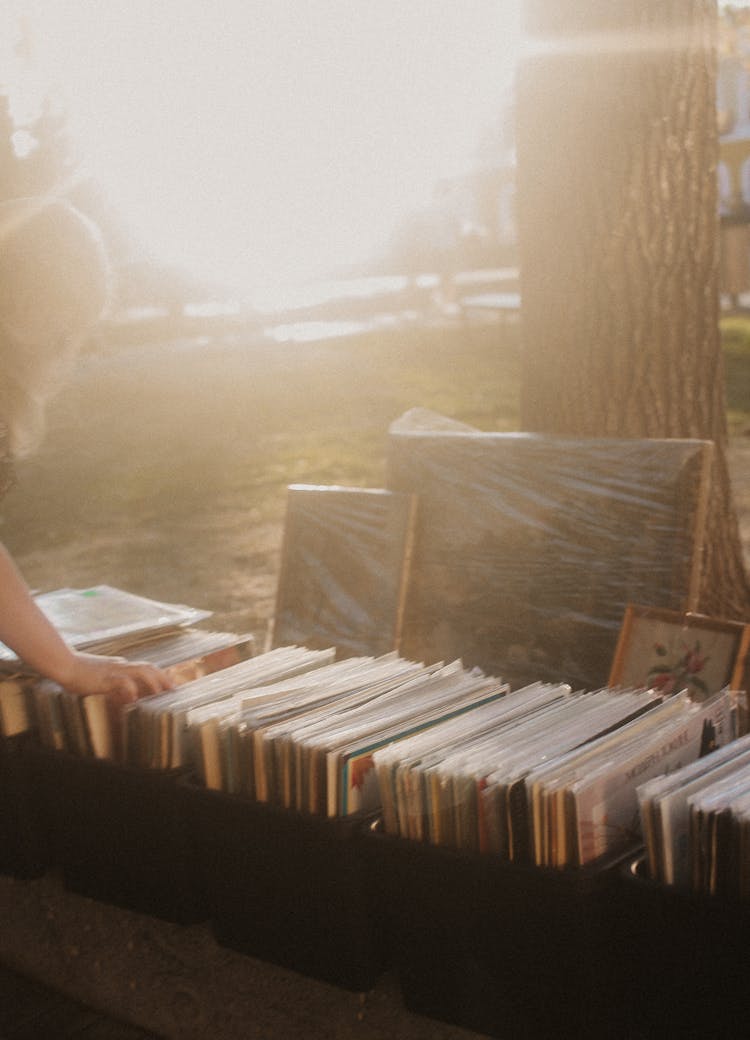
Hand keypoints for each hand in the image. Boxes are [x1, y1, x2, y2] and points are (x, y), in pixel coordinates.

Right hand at [58, 651, 174, 709]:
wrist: (64, 664)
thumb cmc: (81, 673)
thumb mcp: (103, 678)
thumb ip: (116, 684)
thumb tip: (129, 695)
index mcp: (122, 666)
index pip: (146, 668)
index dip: (160, 675)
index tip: (171, 685)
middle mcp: (121, 666)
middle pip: (148, 667)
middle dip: (163, 677)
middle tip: (174, 688)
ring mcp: (113, 671)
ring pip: (139, 671)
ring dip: (153, 681)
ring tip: (162, 691)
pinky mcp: (104, 677)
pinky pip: (120, 681)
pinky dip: (129, 687)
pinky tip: (134, 698)